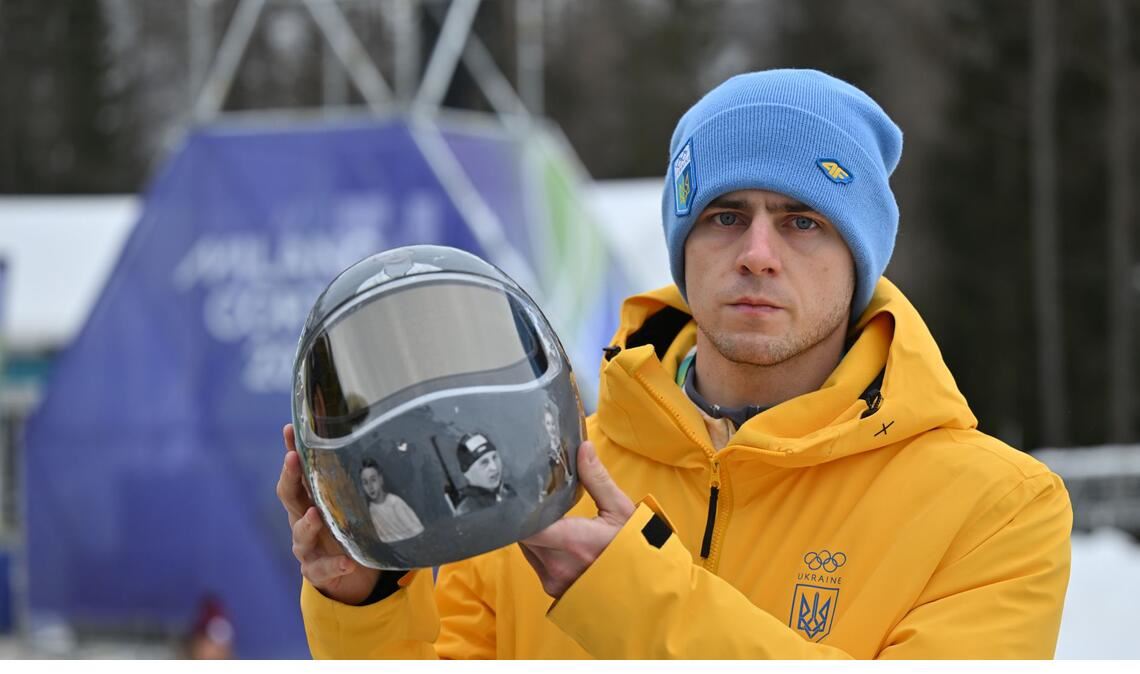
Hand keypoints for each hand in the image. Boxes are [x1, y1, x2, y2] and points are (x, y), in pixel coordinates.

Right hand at [277, 423, 378, 604]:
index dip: (292, 450)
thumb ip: (353, 478)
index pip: (296, 471)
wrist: (345, 570)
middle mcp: (301, 519)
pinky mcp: (316, 570)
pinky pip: (322, 568)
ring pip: (300, 534)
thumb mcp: (348, 500)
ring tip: (315, 515)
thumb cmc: (345, 525)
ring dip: (306, 524)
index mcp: (309, 499)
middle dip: (289, 476)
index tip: (291, 429)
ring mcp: (306, 546)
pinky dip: (334, 565)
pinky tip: (347, 562)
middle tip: (293, 459)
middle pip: (289, 496)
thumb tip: (373, 438)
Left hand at [519, 441, 634, 598]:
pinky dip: (540, 548)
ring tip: (548, 516)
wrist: (645, 590)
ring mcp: (553, 580)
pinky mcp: (553, 589)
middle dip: (526, 516)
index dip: (517, 508)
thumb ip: (597, 479)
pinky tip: (556, 538)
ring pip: (526, 548)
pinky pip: (535, 562)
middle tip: (535, 497)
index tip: (521, 491)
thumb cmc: (635, 550)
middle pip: (521, 534)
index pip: (524, 525)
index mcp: (572, 542)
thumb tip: (583, 448)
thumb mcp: (620, 510)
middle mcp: (557, 565)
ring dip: (533, 532)